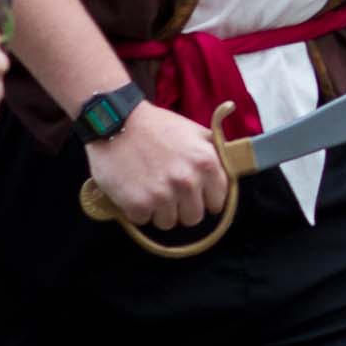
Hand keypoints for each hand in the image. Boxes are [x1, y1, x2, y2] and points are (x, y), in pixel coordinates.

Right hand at [84, 101, 229, 229]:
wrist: (117, 122)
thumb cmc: (157, 126)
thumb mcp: (195, 132)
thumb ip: (214, 153)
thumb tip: (228, 170)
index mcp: (207, 163)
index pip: (218, 201)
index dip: (206, 199)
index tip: (196, 195)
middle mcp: (188, 181)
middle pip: (194, 217)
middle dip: (183, 208)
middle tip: (170, 193)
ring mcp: (162, 195)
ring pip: (168, 223)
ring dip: (159, 211)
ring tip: (151, 189)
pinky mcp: (137, 204)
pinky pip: (143, 221)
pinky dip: (137, 210)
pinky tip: (134, 190)